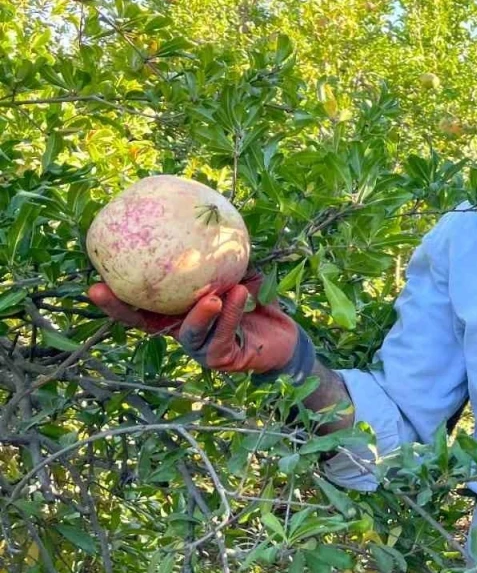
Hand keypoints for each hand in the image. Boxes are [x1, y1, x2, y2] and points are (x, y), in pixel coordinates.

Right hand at [88, 270, 314, 380]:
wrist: (285, 336)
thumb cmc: (255, 301)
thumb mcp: (238, 273)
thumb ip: (221, 256)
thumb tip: (211, 213)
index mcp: (177, 312)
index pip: (140, 308)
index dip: (116, 301)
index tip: (94, 285)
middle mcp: (182, 331)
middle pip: (146, 324)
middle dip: (125, 310)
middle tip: (111, 290)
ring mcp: (200, 348)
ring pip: (191, 331)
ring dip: (203, 311)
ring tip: (213, 295)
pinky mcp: (223, 358)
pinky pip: (223, 336)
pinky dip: (232, 314)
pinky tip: (241, 294)